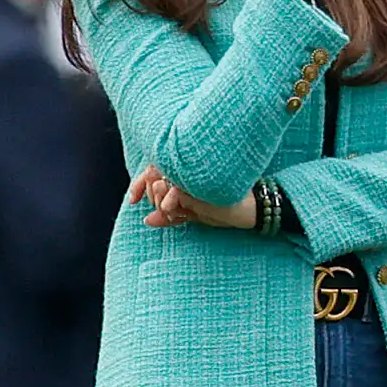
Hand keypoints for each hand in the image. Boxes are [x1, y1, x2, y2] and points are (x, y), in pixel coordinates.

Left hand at [131, 166, 257, 230]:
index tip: (133, 200)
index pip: (153, 169)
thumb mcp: (195, 215)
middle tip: (164, 211)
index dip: (139, 183)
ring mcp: (194, 171)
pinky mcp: (200, 180)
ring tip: (170, 211)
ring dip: (159, 199)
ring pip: (160, 181)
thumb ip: (172, 216)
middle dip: (151, 196)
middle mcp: (189, 165)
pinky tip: (171, 209)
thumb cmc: (227, 209)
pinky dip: (168, 200)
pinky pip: (173, 189)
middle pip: (153, 174)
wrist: (253, 210)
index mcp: (186, 171)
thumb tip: (146, 220)